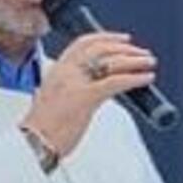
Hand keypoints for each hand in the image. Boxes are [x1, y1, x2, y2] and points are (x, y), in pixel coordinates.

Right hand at [21, 32, 155, 155]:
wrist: (33, 144)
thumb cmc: (43, 130)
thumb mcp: (54, 100)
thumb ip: (71, 90)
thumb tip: (94, 89)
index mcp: (57, 70)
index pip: (83, 43)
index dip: (106, 37)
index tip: (124, 39)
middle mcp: (65, 71)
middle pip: (101, 48)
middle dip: (125, 48)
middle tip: (142, 53)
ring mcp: (75, 83)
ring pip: (111, 62)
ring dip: (135, 60)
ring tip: (149, 62)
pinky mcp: (85, 98)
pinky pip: (116, 82)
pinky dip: (134, 78)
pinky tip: (145, 78)